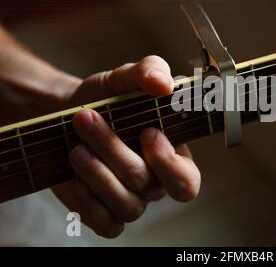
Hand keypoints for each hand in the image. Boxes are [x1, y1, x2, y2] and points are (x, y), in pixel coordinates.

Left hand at [52, 55, 200, 237]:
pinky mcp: (104, 211)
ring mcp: (131, 199)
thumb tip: (165, 86)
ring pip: (127, 205)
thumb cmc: (105, 97)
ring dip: (98, 173)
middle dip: (118, 155)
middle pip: (151, 186)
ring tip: (76, 147)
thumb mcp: (126, 77)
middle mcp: (156, 182)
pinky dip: (89, 205)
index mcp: (173, 154)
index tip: (147, 131)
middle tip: (90, 122)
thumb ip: (150, 71)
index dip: (170, 163)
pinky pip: (107, 224)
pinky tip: (74, 180)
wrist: (66, 113)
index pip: (188, 180)